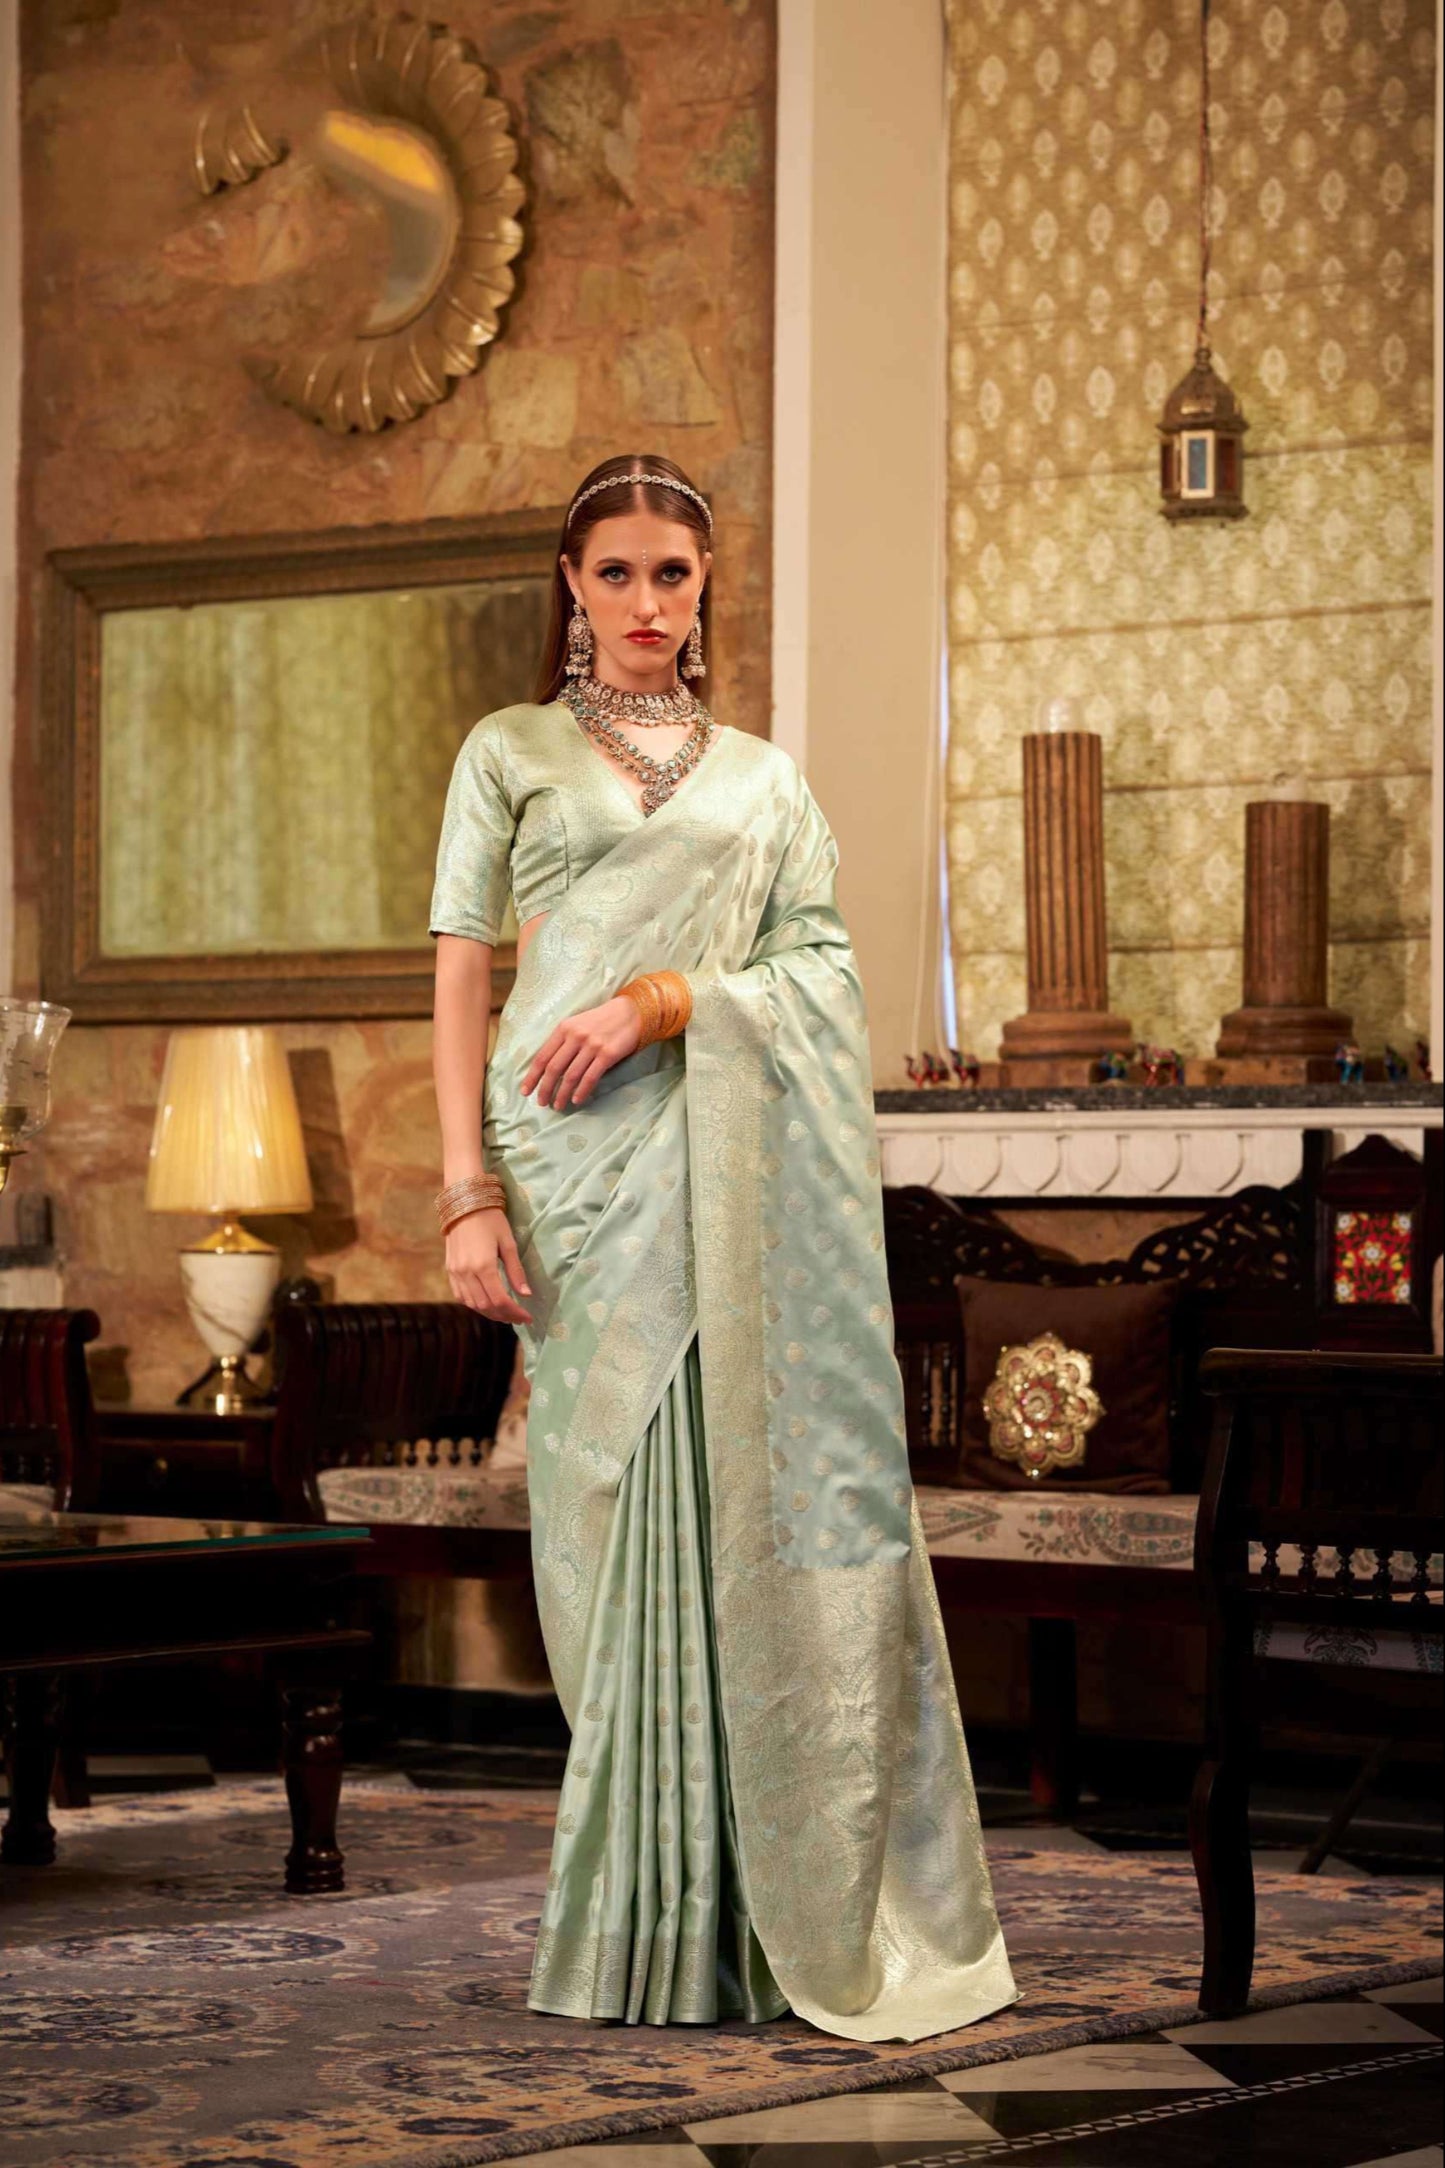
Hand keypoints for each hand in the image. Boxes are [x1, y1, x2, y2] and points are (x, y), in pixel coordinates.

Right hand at [445, 1207, 531, 1324]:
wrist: (464, 1202)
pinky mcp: (449, 1269)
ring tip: (505, 1313)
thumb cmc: (491, 1219)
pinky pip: (460, 1295)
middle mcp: (466, 1272)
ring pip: (472, 1304)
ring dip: (489, 1312)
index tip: (528, 1318)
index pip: (500, 1300)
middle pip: (485, 1306)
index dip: (515, 1312)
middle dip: (504, 1315)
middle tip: (518, 1317)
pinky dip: (474, 1304)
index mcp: (483, 1266)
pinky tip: (486, 1304)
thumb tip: (526, 1294)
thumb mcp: (508, 1243)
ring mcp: (455, 1272)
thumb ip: (516, 1271)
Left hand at [521, 994, 641, 1108]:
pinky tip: (576, 1100)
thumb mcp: (577, 1024)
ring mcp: (592, 1045)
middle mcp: (576, 1036)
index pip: (542, 1057)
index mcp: (564, 1028)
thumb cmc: (601, 1021)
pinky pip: (591, 1077)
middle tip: (541, 1103)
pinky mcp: (608, 1054)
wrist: (631, 1012)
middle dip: (545, 1089)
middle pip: (554, 1068)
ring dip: (562, 1094)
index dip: (532, 1076)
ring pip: (571, 1075)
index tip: (525, 1091)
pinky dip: (582, 1091)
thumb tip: (547, 1067)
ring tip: (558, 1105)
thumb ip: (562, 1041)